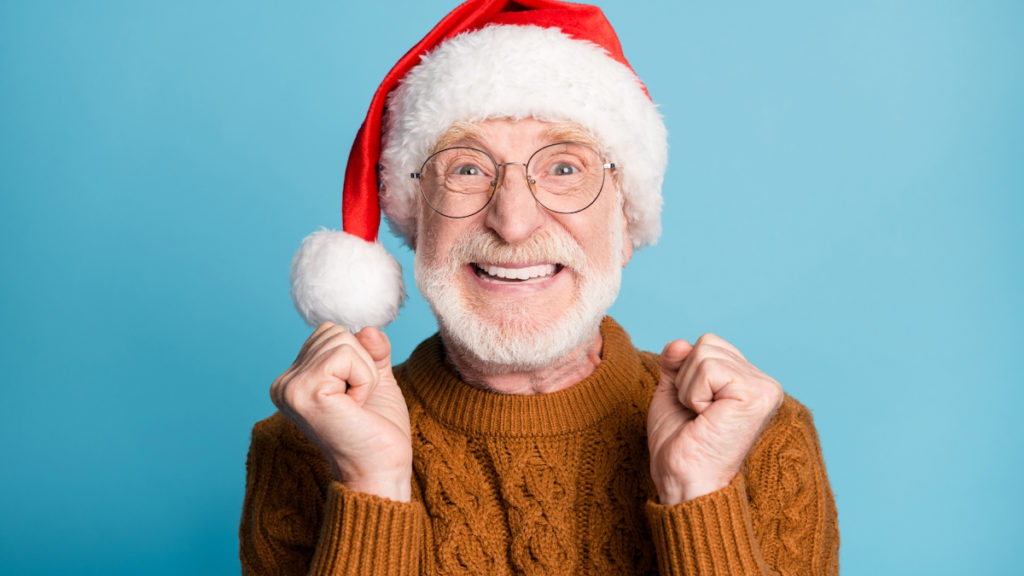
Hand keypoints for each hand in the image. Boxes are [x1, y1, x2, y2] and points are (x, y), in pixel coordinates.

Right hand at [271, 323, 412, 500]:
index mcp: (294, 380)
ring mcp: (290, 387)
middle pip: (334, 332)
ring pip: (342, 340)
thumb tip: (367, 327)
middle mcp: (284, 383)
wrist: (380, 469)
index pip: (329, 333)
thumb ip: (371, 349)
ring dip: (364, 373)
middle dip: (361, 363)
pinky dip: (363, 379)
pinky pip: (346, 355)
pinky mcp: (304, 392)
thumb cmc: (377, 431)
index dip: (357, 358)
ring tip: (355, 406)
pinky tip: (355, 406)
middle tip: (357, 403)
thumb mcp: (374, 378)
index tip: (354, 397)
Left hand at [647, 334, 782, 504]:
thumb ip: (677, 362)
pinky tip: (707, 418)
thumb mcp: (672, 392)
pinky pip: (709, 368)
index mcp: (748, 381)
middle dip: (686, 379)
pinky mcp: (757, 394)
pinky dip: (695, 394)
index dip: (686, 372)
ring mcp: (764, 387)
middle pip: (706, 343)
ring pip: (705, 353)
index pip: (708, 344)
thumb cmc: (680, 444)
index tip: (695, 408)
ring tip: (702, 417)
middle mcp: (763, 382)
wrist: (683, 479)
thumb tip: (680, 342)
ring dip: (689, 389)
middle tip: (697, 415)